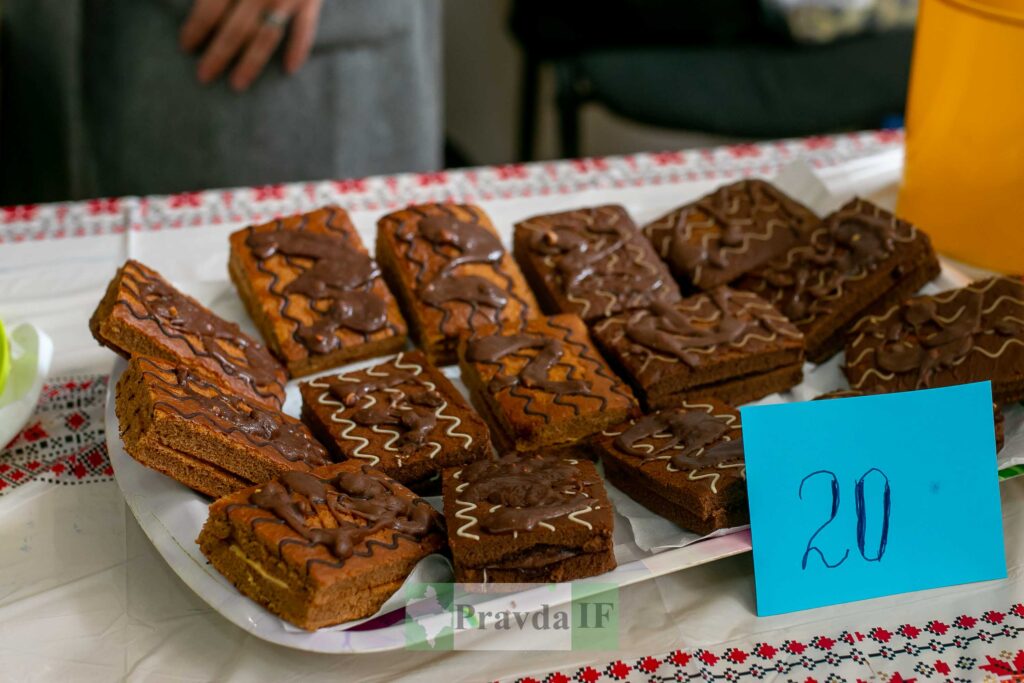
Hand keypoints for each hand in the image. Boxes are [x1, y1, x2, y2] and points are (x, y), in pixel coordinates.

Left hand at [180, 0, 322, 91]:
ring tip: (238, 83)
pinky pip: (306, 29)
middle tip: (203, 76)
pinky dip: (299, 49)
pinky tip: (289, 70)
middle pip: (235, 29)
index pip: (210, 7)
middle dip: (218, 54)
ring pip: (266, 37)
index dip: (196, 28)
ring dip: (251, 63)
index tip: (185, 46)